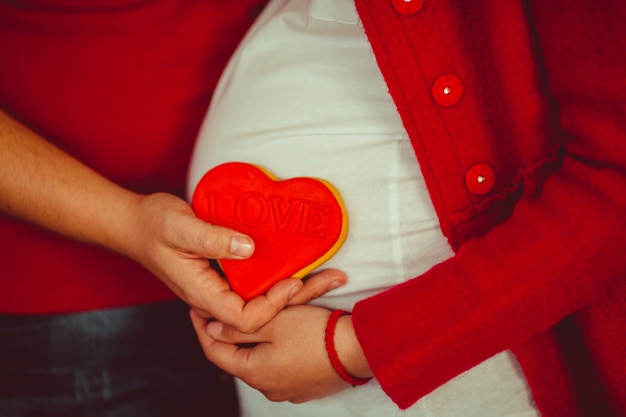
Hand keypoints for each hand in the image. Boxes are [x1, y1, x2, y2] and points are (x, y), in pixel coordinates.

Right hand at [126, 192, 347, 330]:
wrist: (135, 224)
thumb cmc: (151, 225)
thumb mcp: (179, 226)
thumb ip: (212, 239)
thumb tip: (249, 248)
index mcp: (202, 293)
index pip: (245, 318)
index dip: (273, 305)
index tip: (294, 280)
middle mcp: (214, 296)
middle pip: (262, 312)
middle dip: (298, 297)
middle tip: (333, 277)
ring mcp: (220, 287)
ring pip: (262, 298)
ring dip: (293, 288)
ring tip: (326, 271)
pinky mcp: (225, 275)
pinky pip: (255, 283)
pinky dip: (277, 275)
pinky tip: (296, 260)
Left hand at [190, 305, 371, 402]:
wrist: (357, 349)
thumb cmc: (315, 334)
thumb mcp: (272, 323)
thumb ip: (237, 328)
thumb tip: (212, 330)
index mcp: (253, 372)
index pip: (214, 351)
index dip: (201, 329)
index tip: (195, 310)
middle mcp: (267, 387)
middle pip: (237, 356)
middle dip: (230, 333)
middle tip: (222, 311)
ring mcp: (287, 389)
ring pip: (260, 360)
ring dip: (255, 340)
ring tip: (253, 317)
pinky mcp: (305, 385)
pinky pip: (280, 365)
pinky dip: (275, 348)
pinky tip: (280, 333)